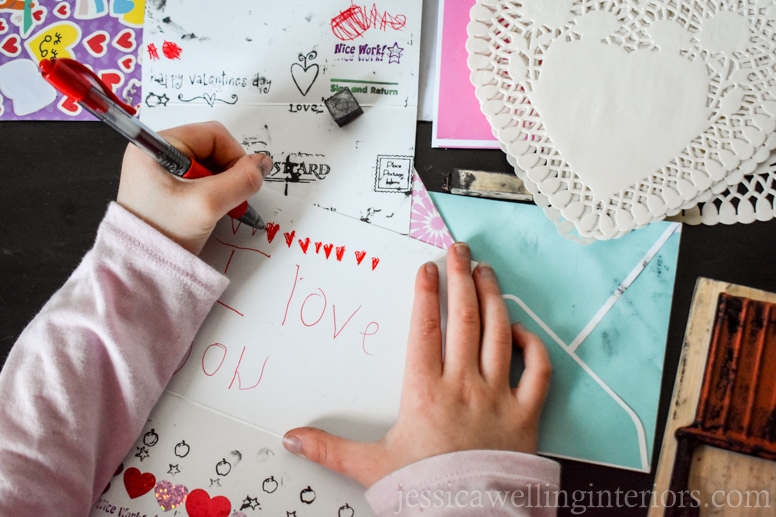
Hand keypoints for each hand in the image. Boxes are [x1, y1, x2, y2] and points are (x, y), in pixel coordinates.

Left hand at [116, 121, 271, 254]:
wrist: (140, 268)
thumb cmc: (163, 234)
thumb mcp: (207, 205)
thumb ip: (241, 181)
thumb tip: (264, 164)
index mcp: (156, 146)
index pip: (212, 135)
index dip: (235, 156)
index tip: (242, 183)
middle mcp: (156, 153)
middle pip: (212, 149)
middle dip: (228, 173)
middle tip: (229, 199)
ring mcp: (160, 171)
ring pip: (209, 166)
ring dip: (222, 185)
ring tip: (217, 208)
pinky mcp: (165, 187)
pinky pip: (200, 180)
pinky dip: (213, 193)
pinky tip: (210, 210)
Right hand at [282, 242, 551, 486]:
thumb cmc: (422, 491)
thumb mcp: (370, 466)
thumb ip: (330, 448)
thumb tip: (292, 438)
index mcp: (424, 391)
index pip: (425, 327)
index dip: (426, 293)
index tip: (427, 270)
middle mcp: (463, 385)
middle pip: (464, 317)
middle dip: (461, 277)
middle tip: (459, 252)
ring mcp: (498, 396)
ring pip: (498, 332)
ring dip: (494, 297)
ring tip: (487, 272)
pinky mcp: (525, 414)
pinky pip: (537, 371)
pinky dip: (532, 346)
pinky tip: (521, 330)